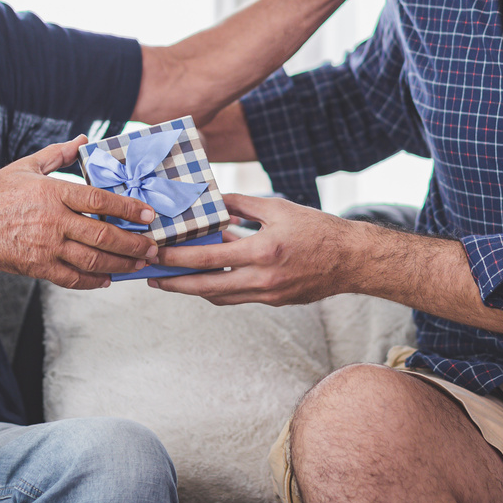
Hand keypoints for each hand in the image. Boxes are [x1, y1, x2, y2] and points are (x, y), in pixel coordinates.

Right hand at [0, 136, 159, 290]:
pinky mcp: (38, 267)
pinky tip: (108, 278)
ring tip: (139, 264)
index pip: (99, 201)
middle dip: (133, 243)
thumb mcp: (26, 166)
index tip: (148, 214)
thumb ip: (58, 155)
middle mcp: (53, 221)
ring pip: (92, 259)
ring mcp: (46, 247)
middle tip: (152, 247)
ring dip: (120, 264)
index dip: (127, 208)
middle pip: (102, 234)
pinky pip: (72, 278)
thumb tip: (83, 139)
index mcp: (53, 193)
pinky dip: (93, 281)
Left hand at [147, 193, 357, 304]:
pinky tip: (207, 278)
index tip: (156, 254)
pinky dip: (219, 289)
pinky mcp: (274, 301)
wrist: (351, 259)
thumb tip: (213, 201)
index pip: (209, 259)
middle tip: (152, 278)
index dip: (178, 258)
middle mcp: (263, 279)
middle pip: (207, 288)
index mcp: (263, 252)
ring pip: (220, 297)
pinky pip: (238, 297)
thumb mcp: (278, 208)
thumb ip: (242, 205)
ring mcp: (268, 294)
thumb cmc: (317, 229)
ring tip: (172, 280)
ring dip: (194, 289)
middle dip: (175, 284)